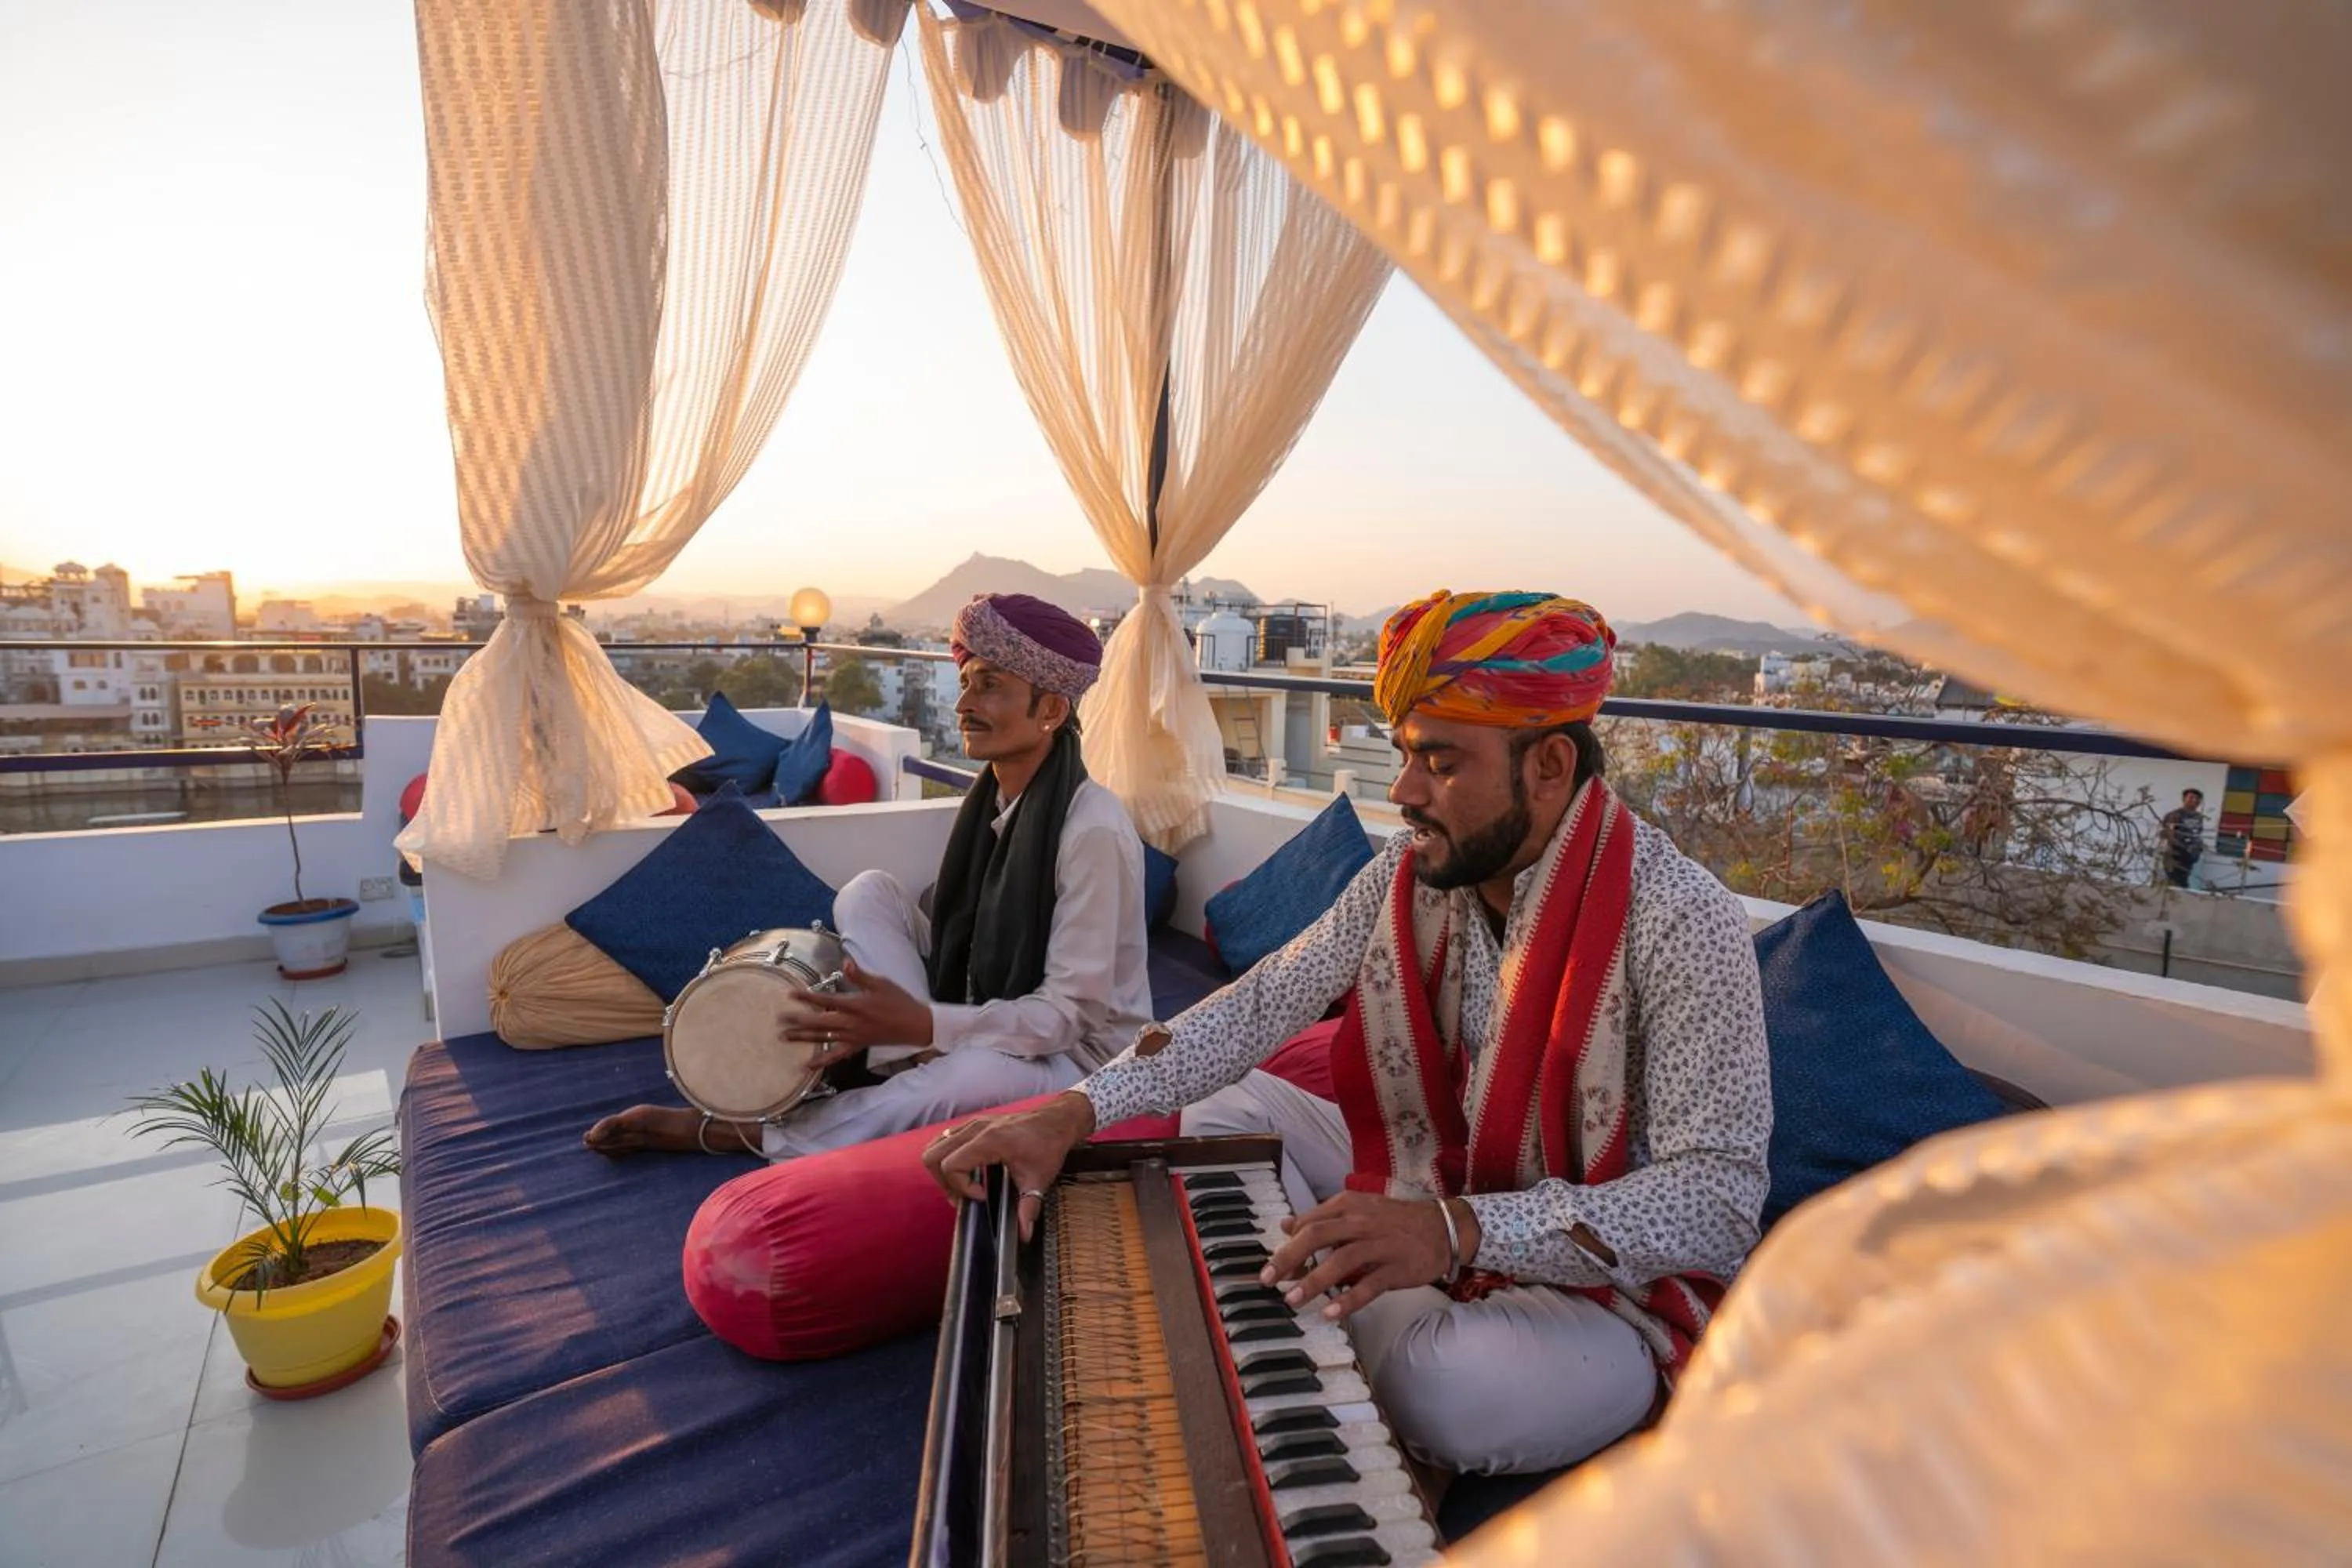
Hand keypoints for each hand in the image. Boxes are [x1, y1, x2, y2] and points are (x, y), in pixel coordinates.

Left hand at [784, 958, 932, 1067]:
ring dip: (803, 1037)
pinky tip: (808, 1065)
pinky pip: (837, 1055)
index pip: (826, 1000)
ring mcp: (853, 1037)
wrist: (915, 1025)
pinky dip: (822, 1061)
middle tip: (779, 1019)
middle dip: (798, 1020)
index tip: (791, 994)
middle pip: (819, 1022)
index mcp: (856, 1005)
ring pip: (823, 1038)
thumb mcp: (881, 983)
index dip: (807, 997)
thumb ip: (860, 975)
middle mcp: (851, 1023)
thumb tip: (844, 962)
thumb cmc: (899, 1001)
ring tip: (785, 1037)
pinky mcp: (857, 1046)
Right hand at [922, 1091, 1098, 1241]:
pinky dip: (947, 1157)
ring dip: (941, 1170)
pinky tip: (968, 1171)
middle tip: (963, 1196)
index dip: (961, 1187)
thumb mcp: (1039, 1179)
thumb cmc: (1048, 1145)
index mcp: (988, 1141)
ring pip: (936, 1146)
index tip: (982, 1196)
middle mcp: (975, 1129)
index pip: (950, 1165)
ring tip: (962, 1186)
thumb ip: (1029, 1206)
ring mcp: (972, 1124)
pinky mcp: (973, 1124)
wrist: (1056, 1120)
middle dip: (943, 1182)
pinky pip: (946, 1139)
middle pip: (933, 1155)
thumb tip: (1024, 1233)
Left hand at [1261, 1190, 1469, 1320]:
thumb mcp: (1359, 1209)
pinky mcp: (1396, 1269)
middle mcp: (1361, 1222)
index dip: (1286, 1246)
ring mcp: (1379, 1245)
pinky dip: (1347, 1301)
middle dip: (1288, 1259)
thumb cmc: (1395, 1221)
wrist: (1444, 1227)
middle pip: (1316, 1237)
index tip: (1270, 1266)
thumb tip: (1286, 1225)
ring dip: (1313, 1282)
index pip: (1309, 1223)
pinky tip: (1329, 1314)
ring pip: (1339, 1262)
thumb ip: (1323, 1218)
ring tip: (1292, 1300)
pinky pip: (1368, 1286)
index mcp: (1349, 1205)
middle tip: (1268, 1280)